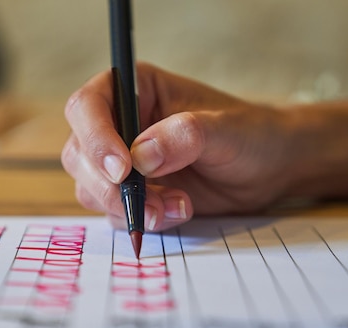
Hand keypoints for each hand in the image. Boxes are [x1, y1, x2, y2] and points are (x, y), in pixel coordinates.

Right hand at [62, 62, 293, 230]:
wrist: (268, 170)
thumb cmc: (249, 135)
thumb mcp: (225, 130)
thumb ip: (185, 136)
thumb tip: (141, 156)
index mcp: (135, 90)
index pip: (87, 106)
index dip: (95, 138)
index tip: (123, 169)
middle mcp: (119, 124)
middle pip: (79, 154)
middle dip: (110, 186)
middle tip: (148, 203)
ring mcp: (122, 161)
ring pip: (90, 187)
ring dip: (127, 206)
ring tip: (178, 207)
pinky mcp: (132, 192)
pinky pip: (114, 211)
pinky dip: (141, 219)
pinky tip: (179, 211)